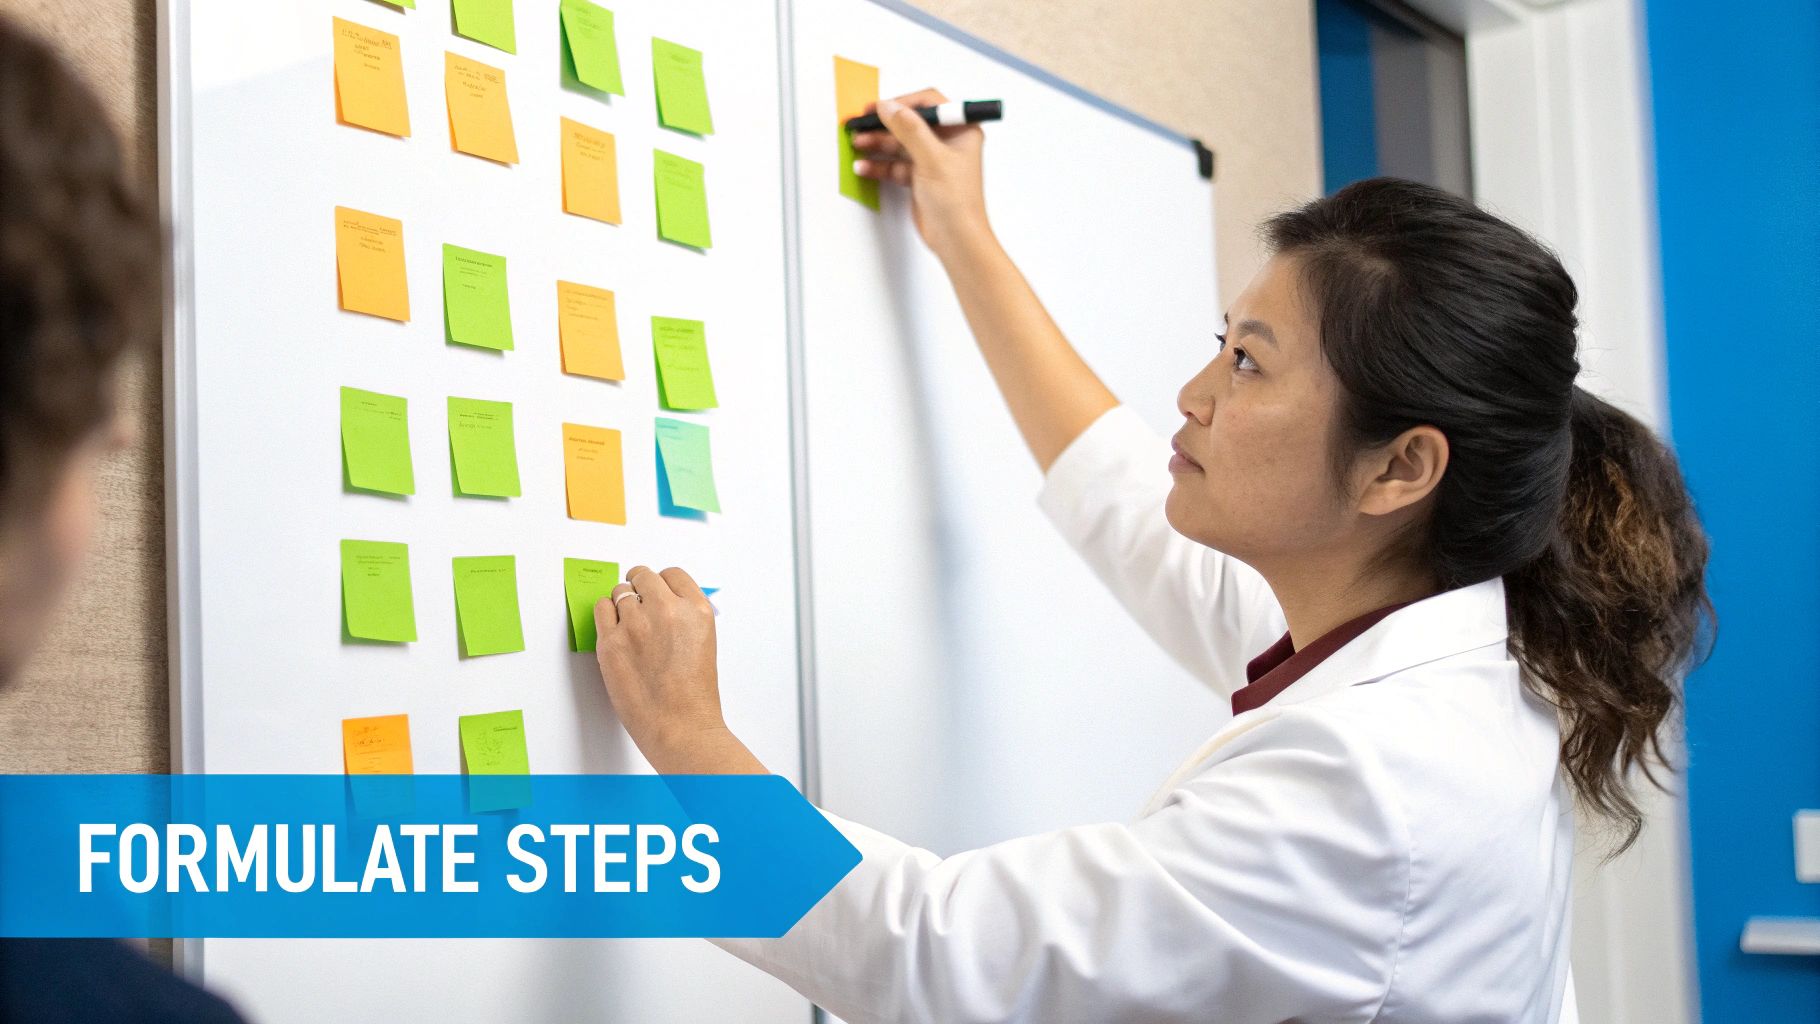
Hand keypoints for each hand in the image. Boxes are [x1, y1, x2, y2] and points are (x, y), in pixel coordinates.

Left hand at [593, 565, 728, 767]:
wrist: (679, 726)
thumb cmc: (694, 696)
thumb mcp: (703, 643)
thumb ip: (684, 618)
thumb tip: (665, 605)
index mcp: (695, 610)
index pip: (673, 574)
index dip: (662, 582)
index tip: (657, 590)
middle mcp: (666, 610)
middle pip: (643, 576)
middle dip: (640, 586)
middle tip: (638, 599)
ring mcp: (635, 624)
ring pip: (619, 591)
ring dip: (623, 603)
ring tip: (629, 624)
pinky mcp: (610, 641)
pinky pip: (601, 608)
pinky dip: (605, 613)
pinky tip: (613, 627)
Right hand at [851, 88, 990, 255]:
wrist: (957, 240)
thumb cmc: (957, 202)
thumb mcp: (932, 159)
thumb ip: (908, 129)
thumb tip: (888, 107)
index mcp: (961, 130)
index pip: (929, 104)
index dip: (903, 103)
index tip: (879, 107)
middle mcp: (948, 142)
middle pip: (910, 123)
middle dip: (884, 125)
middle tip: (861, 125)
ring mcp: (933, 160)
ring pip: (900, 144)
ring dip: (878, 144)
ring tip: (858, 144)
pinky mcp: (920, 177)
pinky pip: (896, 165)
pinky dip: (880, 165)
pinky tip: (864, 166)